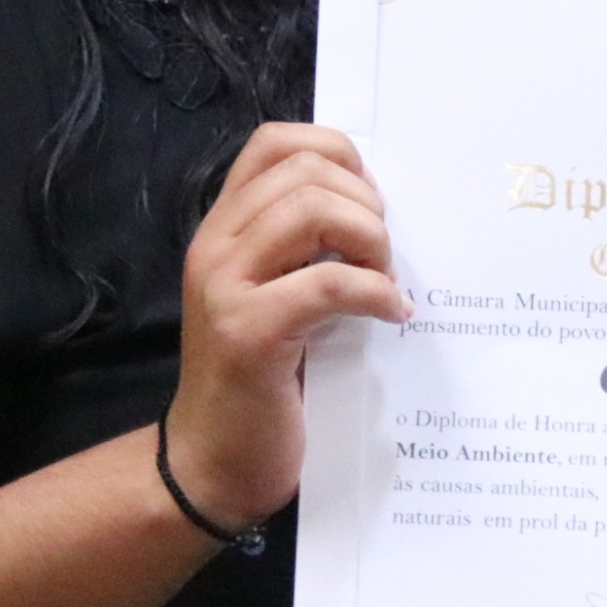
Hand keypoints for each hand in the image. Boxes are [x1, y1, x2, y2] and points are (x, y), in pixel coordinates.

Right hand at [163, 125, 410, 530]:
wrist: (214, 463)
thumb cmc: (260, 383)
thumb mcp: (278, 297)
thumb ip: (306, 249)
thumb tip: (378, 209)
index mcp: (223, 229)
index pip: (274, 142)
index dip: (336, 154)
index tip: (369, 202)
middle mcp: (215, 246)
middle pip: (306, 171)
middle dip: (366, 204)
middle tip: (383, 256)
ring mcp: (225, 286)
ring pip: (315, 211)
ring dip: (372, 241)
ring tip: (385, 282)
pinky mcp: (249, 331)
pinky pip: (330, 282)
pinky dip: (378, 293)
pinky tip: (392, 316)